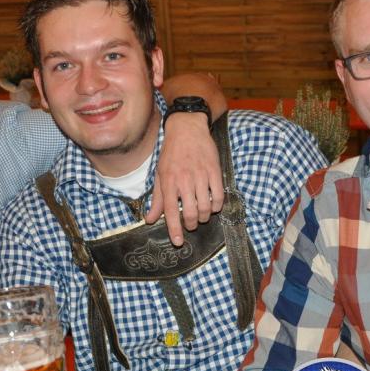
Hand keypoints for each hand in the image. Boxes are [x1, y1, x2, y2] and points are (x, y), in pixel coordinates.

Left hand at [146, 112, 223, 245]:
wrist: (187, 128)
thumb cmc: (171, 153)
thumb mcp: (160, 174)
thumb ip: (157, 199)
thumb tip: (150, 219)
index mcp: (168, 181)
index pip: (170, 211)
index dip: (174, 229)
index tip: (178, 242)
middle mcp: (184, 180)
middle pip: (191, 213)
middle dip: (191, 224)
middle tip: (190, 224)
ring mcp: (201, 175)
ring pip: (206, 207)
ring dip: (204, 217)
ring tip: (201, 215)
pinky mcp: (214, 171)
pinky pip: (219, 196)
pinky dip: (217, 206)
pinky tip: (212, 205)